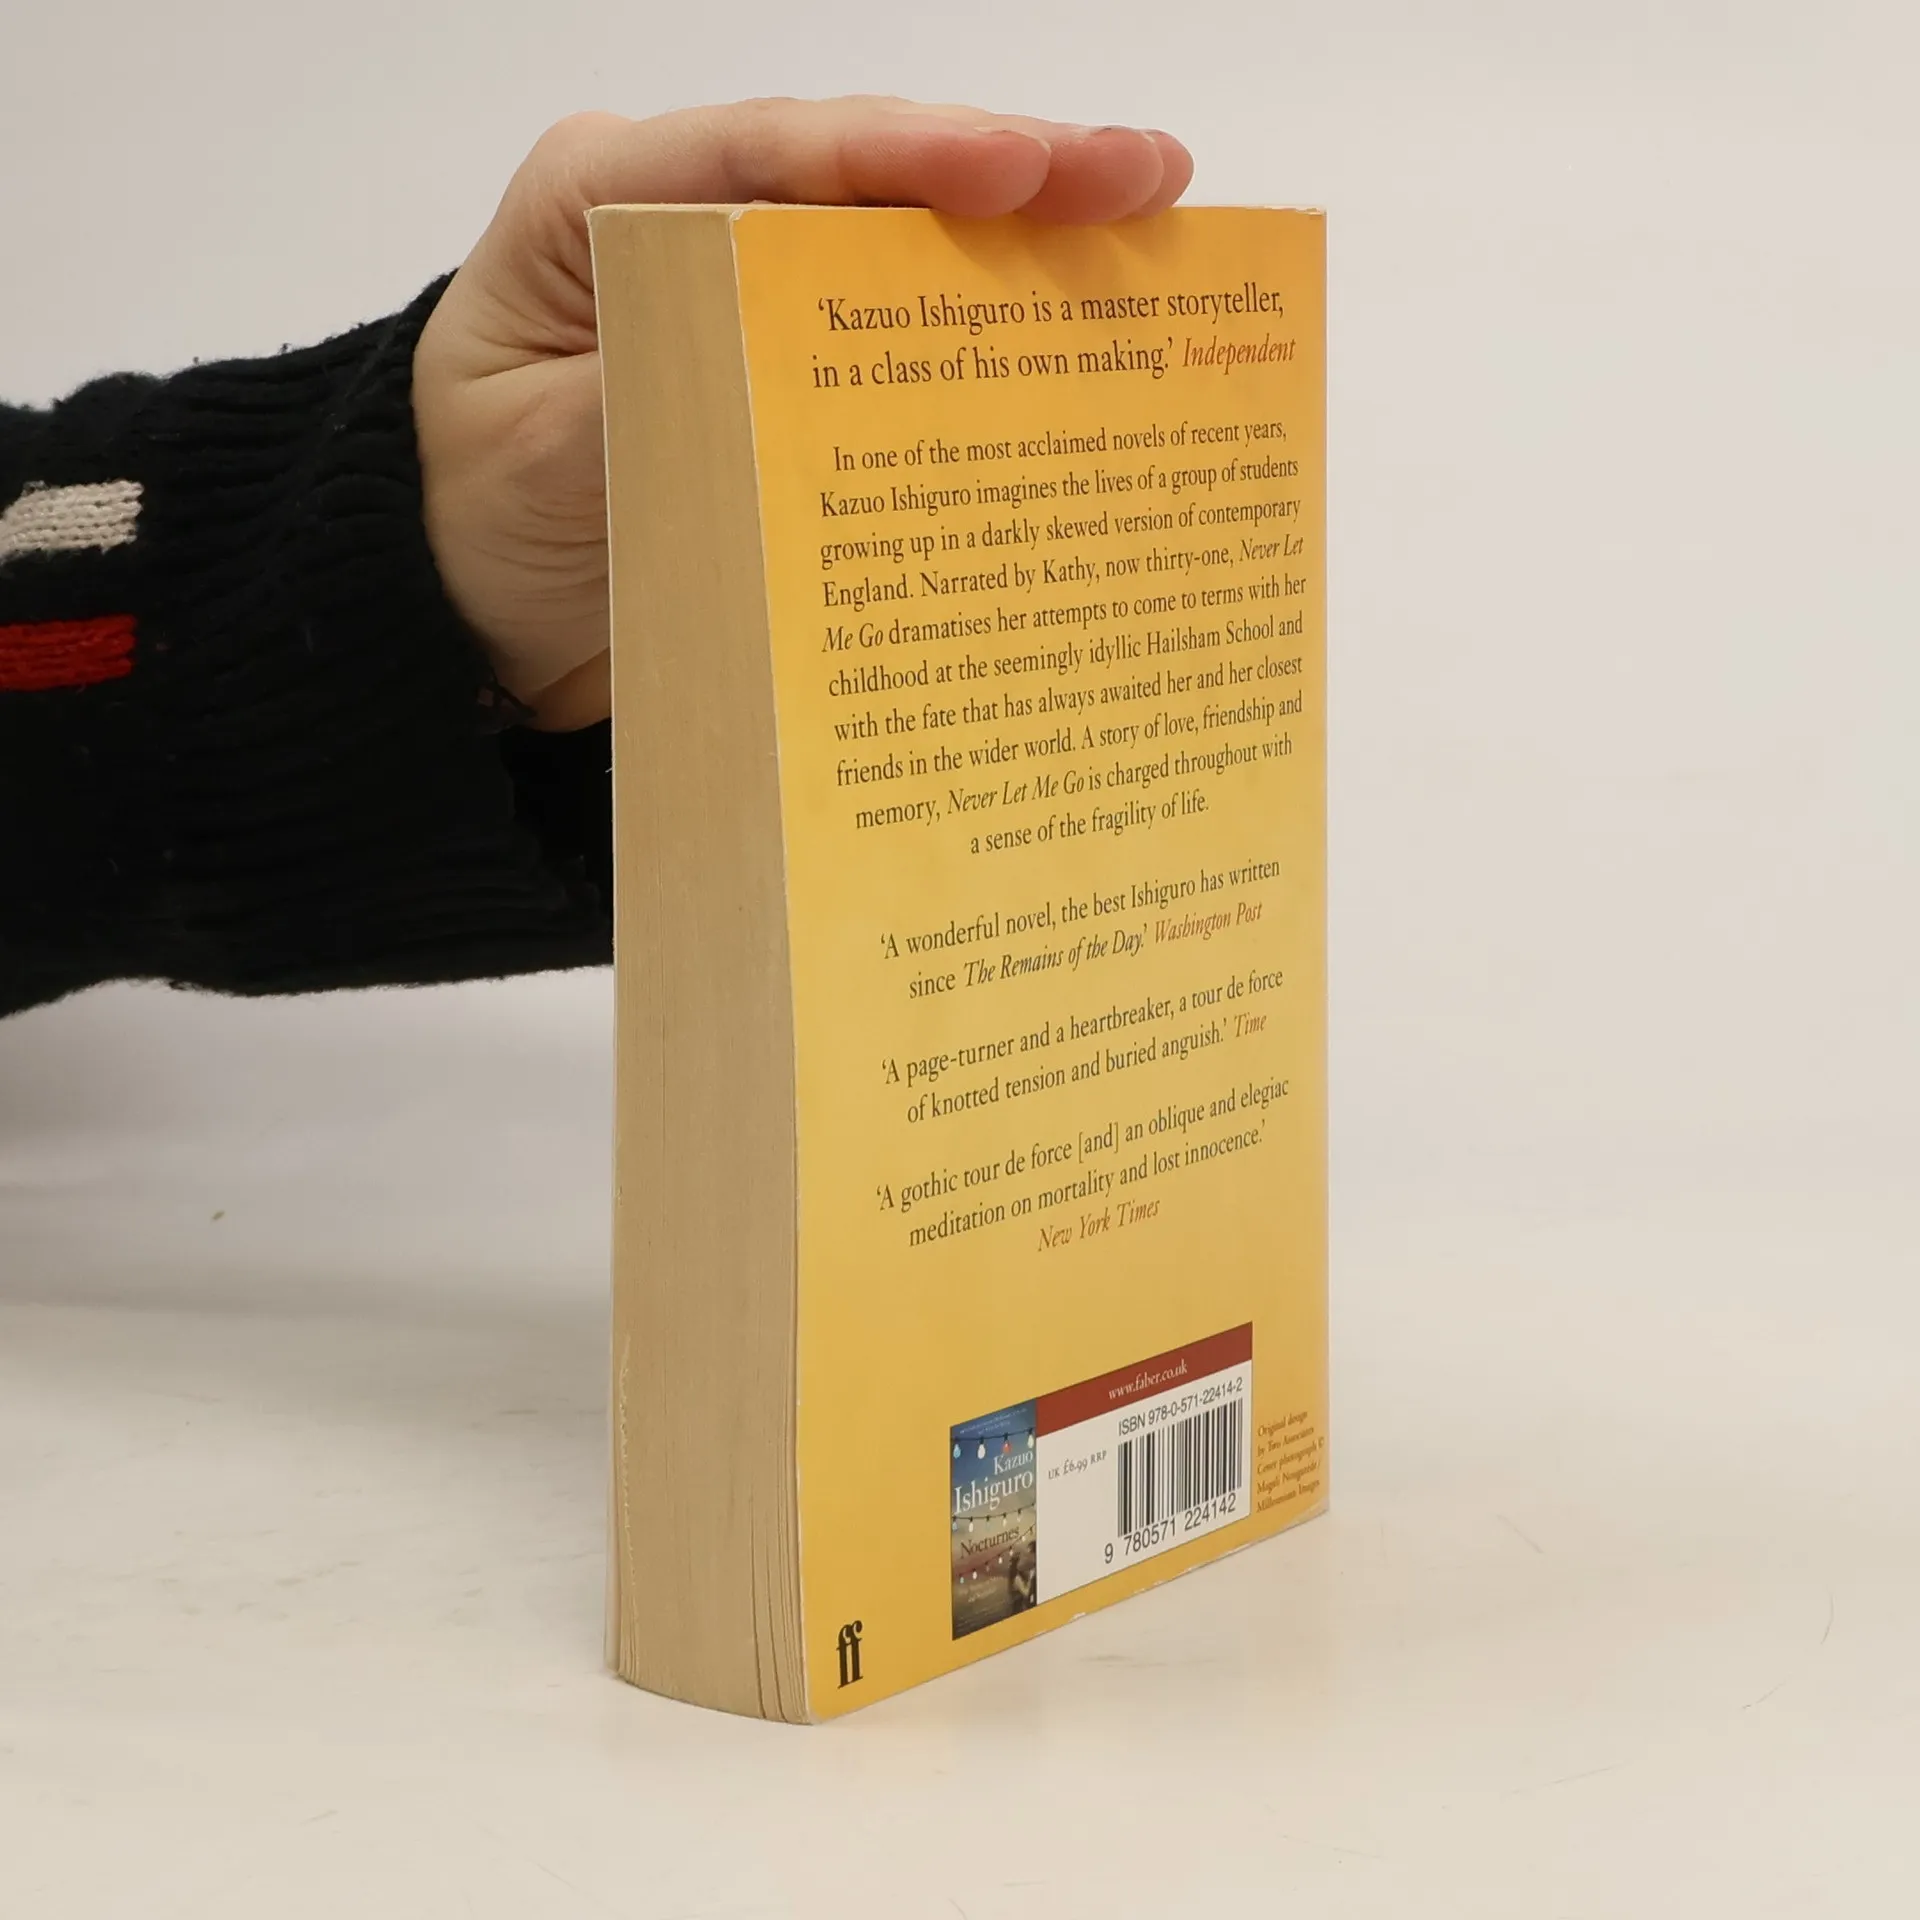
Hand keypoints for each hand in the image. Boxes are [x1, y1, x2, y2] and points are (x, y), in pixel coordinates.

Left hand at [412, 98, 1193, 729]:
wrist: (471, 610)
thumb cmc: (473, 520)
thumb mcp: (533, 461)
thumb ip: (643, 397)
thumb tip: (766, 362)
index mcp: (600, 200)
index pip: (766, 153)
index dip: (901, 155)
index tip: (1016, 171)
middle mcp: (688, 219)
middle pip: (860, 176)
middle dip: (1011, 171)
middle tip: (1146, 176)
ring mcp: (748, 290)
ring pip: (899, 242)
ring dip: (1028, 238)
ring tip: (1156, 220)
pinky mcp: (789, 371)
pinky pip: (897, 336)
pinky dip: (987, 329)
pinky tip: (1081, 321)